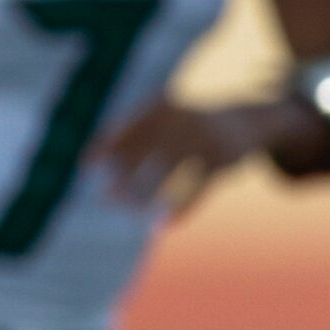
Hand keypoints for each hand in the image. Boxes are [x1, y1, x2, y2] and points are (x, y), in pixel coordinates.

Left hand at [91, 96, 310, 214]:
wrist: (246, 122)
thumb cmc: (187, 126)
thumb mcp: (160, 123)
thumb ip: (125, 138)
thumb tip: (84, 162)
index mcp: (163, 105)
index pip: (131, 124)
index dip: (108, 143)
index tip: (87, 165)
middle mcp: (184, 117)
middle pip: (148, 148)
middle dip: (126, 174)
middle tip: (106, 198)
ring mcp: (205, 138)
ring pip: (170, 169)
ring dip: (148, 192)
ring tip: (132, 212)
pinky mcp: (222, 160)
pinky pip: (197, 186)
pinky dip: (180, 206)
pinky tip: (162, 224)